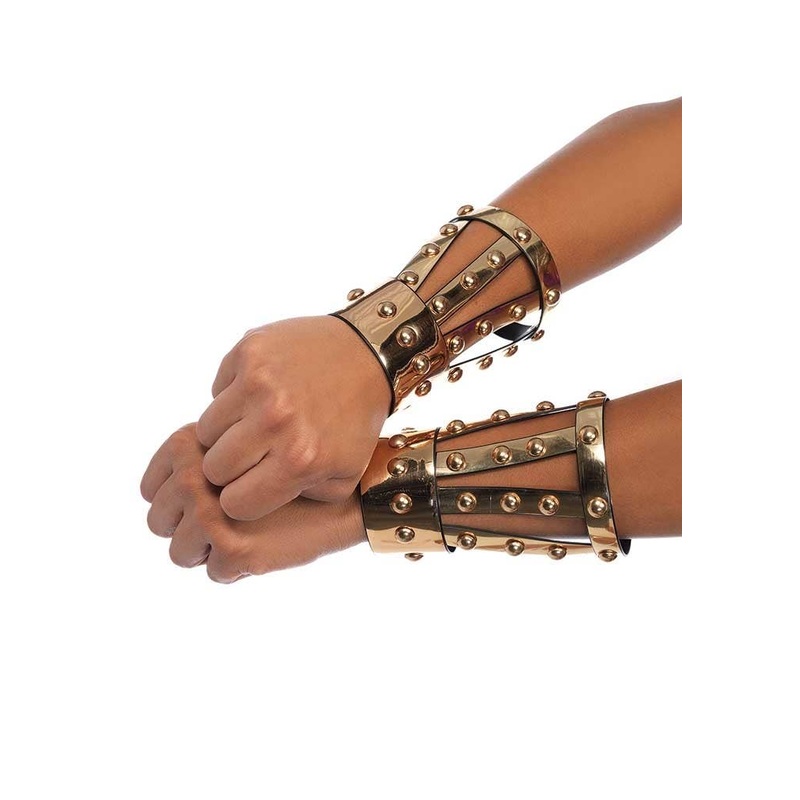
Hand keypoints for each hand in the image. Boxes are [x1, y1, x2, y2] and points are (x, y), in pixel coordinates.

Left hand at [140, 424, 365, 581]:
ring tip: (243, 537)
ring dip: (208, 553)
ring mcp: (211, 514)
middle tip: (221, 527)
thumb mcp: (245, 448)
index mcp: (192, 446)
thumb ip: (206, 460)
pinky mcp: (233, 548)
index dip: (169, 502)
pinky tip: (265, 546)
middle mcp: (194, 477)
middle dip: (186, 530)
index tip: (196, 507)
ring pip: (180, 553)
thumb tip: (165, 493)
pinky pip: (215, 573)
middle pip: (158, 521)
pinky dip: (238, 569)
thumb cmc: (296, 469)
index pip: (151, 488)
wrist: (347, 491)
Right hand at [196, 315, 389, 519]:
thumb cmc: (354, 420)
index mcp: (300, 458)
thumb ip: (298, 500)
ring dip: (225, 433)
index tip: (254, 486)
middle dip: (230, 468)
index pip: (235, 504)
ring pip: (204, 430)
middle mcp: (276, 420)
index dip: (243, 499)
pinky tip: (260, 394)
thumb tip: (252, 503)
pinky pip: (215, 391)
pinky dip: (231, 396)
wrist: (368, 354)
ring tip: (254, 425)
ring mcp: (258, 382)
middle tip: (253, 455)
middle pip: (213, 468)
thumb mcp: (343, 475)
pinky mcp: (248, 351)